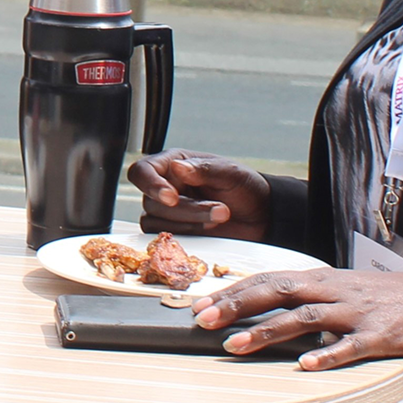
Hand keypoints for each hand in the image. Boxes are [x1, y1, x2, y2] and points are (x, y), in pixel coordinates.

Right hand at [128, 150, 270, 239]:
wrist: (260, 216)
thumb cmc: (245, 188)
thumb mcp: (231, 174)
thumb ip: (204, 169)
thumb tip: (177, 167)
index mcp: (175, 164)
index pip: (143, 171)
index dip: (150, 184)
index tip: (171, 198)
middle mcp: (166, 186)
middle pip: (151, 201)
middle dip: (187, 209)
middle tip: (221, 210)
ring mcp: (167, 212)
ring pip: (156, 222)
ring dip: (190, 223)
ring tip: (220, 217)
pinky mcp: (174, 232)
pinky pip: (163, 238)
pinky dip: (187, 235)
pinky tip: (209, 229)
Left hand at [192, 269, 402, 369]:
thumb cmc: (383, 299)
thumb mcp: (341, 290)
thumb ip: (306, 297)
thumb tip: (261, 307)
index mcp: (323, 280)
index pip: (271, 279)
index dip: (235, 290)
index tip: (201, 304)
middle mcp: (335, 291)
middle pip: (280, 291)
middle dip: (239, 305)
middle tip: (205, 320)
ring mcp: (356, 313)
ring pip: (305, 318)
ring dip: (267, 331)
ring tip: (235, 346)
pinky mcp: (379, 336)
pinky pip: (350, 346)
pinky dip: (326, 356)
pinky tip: (305, 367)